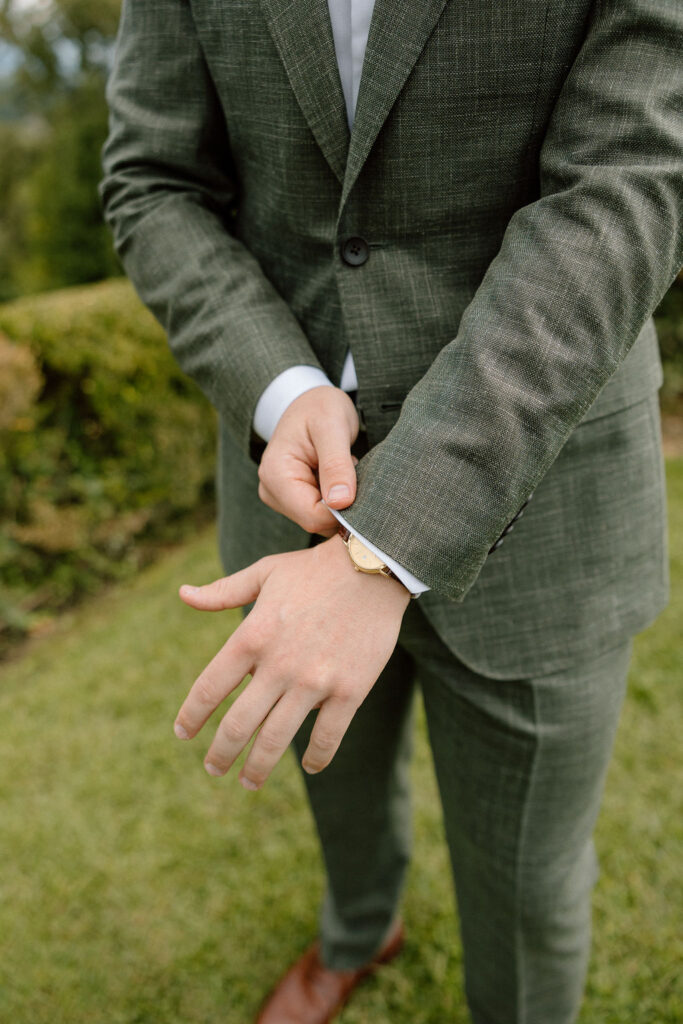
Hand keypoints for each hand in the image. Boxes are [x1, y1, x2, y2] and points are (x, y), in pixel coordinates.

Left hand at [174, 534, 409, 788]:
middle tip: (214, 769)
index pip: (210, 688)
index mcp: (252, 635)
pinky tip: (309, 765)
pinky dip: (316, 758)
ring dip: (257, 768)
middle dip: (220, 754)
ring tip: (249, 781)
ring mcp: (315, 681)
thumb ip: (223, 592)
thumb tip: (183, 595)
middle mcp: (279, 664)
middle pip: (238, 725)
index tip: (183, 733)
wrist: (375, 566)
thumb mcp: (265, 572)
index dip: (192, 716)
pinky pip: (327, 737)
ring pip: (277, 740)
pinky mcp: (350, 690)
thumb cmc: (314, 568)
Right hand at [257, 386, 359, 536]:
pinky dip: (336, 500)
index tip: (363, 489)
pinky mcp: (292, 500)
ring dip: (341, 502)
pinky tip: (338, 478)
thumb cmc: (319, 407)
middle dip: (342, 505)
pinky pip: (320, 513)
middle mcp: (271, 491)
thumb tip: (341, 503)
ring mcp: (280, 498)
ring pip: (320, 520)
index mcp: (276, 475)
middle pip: (316, 522)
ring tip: (344, 470)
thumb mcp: (332, 427)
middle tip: (353, 471)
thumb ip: (336, 464)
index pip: (312, 516)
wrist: (309, 402)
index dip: (342, 511)